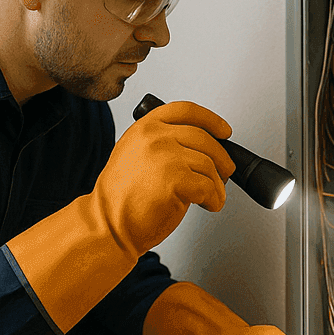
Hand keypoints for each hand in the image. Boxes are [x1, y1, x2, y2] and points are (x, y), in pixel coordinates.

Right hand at [97, 101, 234, 256]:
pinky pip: (208, 186)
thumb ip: (163, 144)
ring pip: (209, 164)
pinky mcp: (176, 179)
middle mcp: (155, 137)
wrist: (109, 224)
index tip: (224, 131)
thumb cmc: (121, 198)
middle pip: (205, 138)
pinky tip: (208, 204)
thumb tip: (197, 148)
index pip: (187, 111)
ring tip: (212, 196)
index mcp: (145, 127)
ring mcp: (165, 156)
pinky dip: (214, 199)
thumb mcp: (136, 155)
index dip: (211, 120)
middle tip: (224, 173)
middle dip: (221, 159)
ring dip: (217, 185)